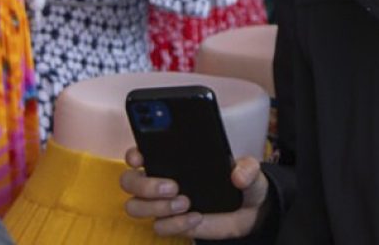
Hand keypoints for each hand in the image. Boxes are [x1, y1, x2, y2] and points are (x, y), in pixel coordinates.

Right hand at [120, 148, 270, 238]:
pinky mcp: (172, 223)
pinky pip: (159, 227)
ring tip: (185, 202)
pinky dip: (175, 224)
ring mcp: (163, 203)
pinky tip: (196, 217)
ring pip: (135, 206)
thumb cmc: (240, 181)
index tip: (140, 156)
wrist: (248, 212)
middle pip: (129, 181)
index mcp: (172, 155)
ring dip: (156, 206)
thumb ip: (247, 167)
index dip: (133, 152)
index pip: (139, 150)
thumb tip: (237, 174)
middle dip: (146, 184)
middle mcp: (161, 178)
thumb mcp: (249, 169)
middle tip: (172, 185)